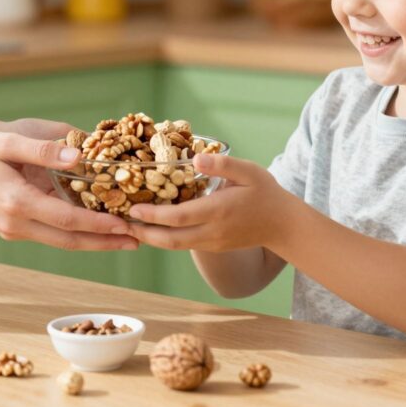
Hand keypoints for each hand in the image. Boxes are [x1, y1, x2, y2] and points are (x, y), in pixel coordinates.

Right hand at [0, 130, 136, 250]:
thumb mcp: (7, 142)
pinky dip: (75, 234)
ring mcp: (13, 230)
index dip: (100, 226)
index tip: (127, 226)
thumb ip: (45, 151)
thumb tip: (80, 158)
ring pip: (61, 242)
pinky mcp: (12, 229)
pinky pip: (50, 235)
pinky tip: (93, 228)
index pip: (68, 221)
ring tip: (123, 237)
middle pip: (69, 241)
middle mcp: (16, 224)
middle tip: (138, 241)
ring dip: (93, 242)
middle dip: (105, 243)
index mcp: (17, 203)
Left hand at [127, 152, 292, 251]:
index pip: (179, 217)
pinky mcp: (213, 247)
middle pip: (170, 239)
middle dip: (144, 233)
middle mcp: (212, 231)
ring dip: (152, 239)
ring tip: (132, 227)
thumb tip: (194, 159)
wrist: (282, 225)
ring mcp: (212, 243)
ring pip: (175, 246)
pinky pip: (184, 245)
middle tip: (122, 223)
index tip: (133, 207)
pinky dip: (166, 239)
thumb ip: (222, 165)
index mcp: (218, 210)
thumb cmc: (265, 192)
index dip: (153, 215)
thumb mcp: (249, 171)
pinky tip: (154, 229)